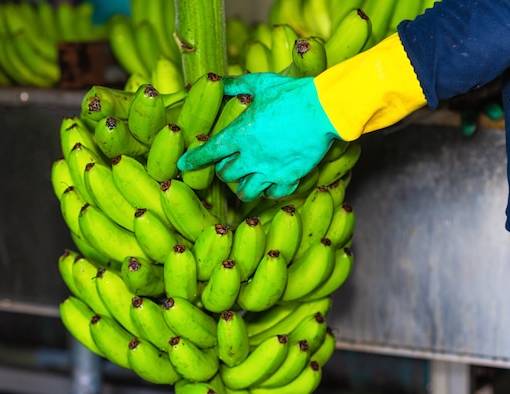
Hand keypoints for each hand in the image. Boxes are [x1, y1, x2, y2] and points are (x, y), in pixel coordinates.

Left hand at [177, 73, 341, 201]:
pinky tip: (270, 186)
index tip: (184, 164)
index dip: (193, 160)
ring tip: (245, 183)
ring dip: (242, 188)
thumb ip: (236, 85)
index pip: (207, 152)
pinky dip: (268, 192)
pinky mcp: (289, 178)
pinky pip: (272, 195)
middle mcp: (251, 156)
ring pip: (246, 192)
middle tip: (228, 165)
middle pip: (225, 175)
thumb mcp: (261, 83)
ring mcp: (270, 170)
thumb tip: (216, 81)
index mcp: (240, 134)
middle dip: (223, 171)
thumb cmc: (292, 93)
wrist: (326, 108)